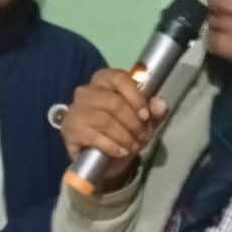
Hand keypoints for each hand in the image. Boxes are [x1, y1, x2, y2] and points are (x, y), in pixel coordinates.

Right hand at [61, 69, 168, 190]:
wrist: (99, 153)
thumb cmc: (121, 127)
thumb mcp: (141, 118)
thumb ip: (152, 110)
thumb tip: (160, 105)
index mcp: (105, 79)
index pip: (120, 78)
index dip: (136, 97)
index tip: (146, 116)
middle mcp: (87, 91)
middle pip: (114, 103)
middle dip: (133, 123)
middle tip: (143, 136)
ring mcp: (76, 110)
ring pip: (105, 121)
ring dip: (125, 137)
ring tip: (134, 146)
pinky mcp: (70, 129)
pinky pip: (94, 137)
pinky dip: (112, 146)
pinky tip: (121, 152)